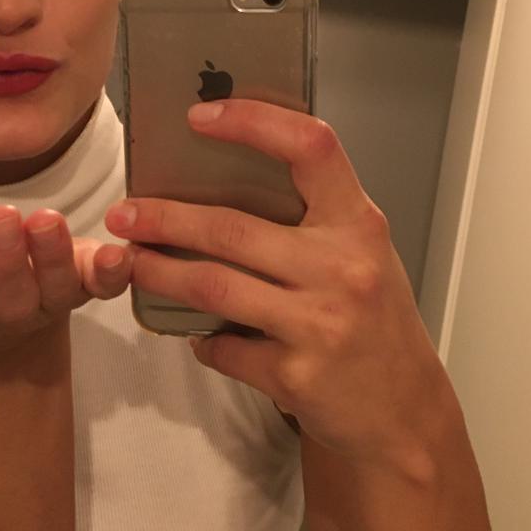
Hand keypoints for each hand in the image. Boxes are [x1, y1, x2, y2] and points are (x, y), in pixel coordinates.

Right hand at [0, 205, 136, 355]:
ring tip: (45, 221)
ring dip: (52, 255)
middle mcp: (8, 319)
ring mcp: (49, 304)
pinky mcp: (83, 286)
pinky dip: (111, 273)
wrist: (0, 308)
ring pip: (54, 288)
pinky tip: (118, 254)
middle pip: (9, 297)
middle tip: (1, 219)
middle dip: (6, 259)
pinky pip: (100, 286)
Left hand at [104, 98, 451, 473]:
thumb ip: (314, 222)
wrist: (406, 413)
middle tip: (124, 214)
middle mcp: (341, 268)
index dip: (253, 122)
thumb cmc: (377, 325)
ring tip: (131, 263)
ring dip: (161, 273)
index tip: (199, 117)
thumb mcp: (364, 258)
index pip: (310, 147)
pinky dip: (204, 341)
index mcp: (358, 225)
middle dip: (164, 218)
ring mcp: (319, 324)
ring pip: (213, 286)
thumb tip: (225, 184)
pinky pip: (225, 348)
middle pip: (231, 228)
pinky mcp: (295, 375)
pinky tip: (198, 335)